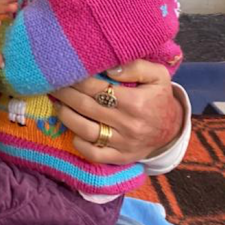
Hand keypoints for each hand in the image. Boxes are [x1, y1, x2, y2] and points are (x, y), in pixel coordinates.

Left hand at [52, 61, 183, 164]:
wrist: (171, 129)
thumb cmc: (159, 97)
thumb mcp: (158, 76)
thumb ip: (136, 67)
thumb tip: (110, 69)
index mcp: (136, 102)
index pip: (97, 88)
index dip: (78, 79)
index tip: (66, 71)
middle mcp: (128, 125)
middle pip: (87, 107)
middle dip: (66, 94)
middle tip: (53, 84)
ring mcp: (123, 144)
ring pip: (86, 131)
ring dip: (66, 116)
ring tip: (57, 104)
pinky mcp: (120, 158)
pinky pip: (93, 154)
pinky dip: (79, 142)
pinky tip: (72, 129)